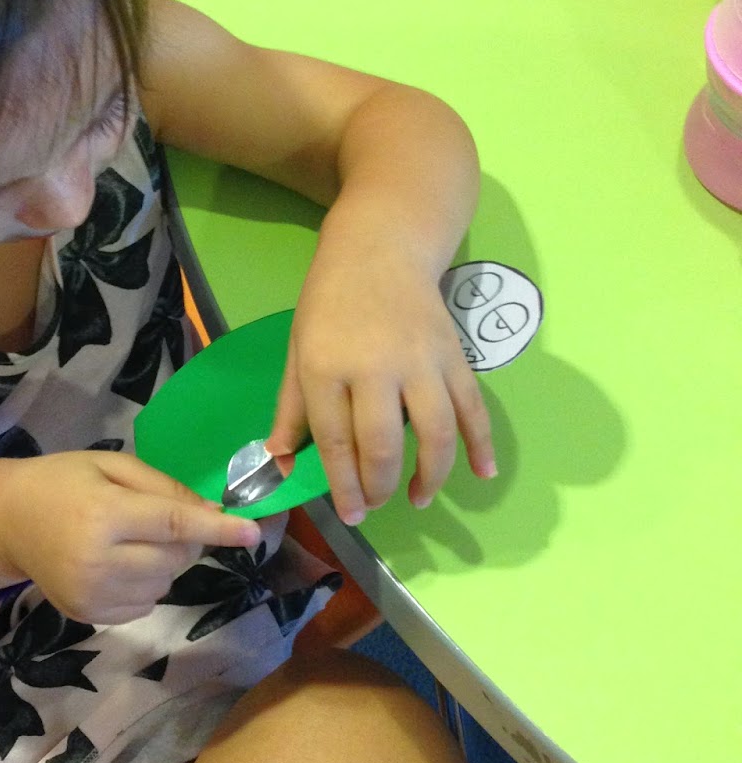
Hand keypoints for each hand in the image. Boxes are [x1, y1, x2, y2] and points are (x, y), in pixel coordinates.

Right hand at [1, 452, 260, 624]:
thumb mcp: (111, 466)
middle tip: (153, 518)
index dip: (216, 530)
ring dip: (165, 562)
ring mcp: (92, 595)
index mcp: (103, 515)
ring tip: (129, 540)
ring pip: (166, 583)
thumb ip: (164, 488)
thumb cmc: (63, 481)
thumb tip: (215, 515)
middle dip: (183, 539)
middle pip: (176, 557)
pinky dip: (146, 583)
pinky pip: (147, 603)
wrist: (8, 521)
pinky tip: (117, 563)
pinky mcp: (89, 616)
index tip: (252, 533)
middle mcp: (98, 561)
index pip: (173, 525)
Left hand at [265, 246, 495, 524]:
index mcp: (326, 367)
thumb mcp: (298, 350)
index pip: (335, 441)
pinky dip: (481, 444)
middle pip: (383, 444)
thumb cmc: (330, 303)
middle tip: (376, 504)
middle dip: (380, 486)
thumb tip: (280, 463)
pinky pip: (473, 408)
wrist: (380, 248)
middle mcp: (375, 367)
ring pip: (434, 434)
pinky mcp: (454, 356)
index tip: (350, 514)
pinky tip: (482, 473)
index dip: (343, 485)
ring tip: (417, 497)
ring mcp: (421, 361)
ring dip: (429, 476)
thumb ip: (291, 410)